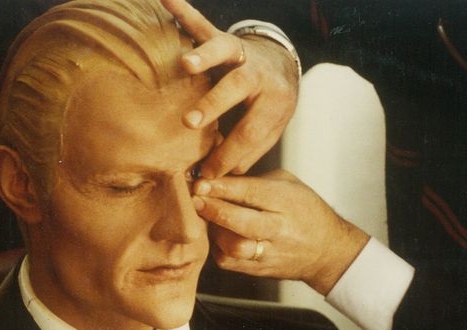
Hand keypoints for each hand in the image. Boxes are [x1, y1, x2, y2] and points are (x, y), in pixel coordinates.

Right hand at [161, 0, 298, 177]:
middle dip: (214, 105)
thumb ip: (249, 151)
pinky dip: (183, 11)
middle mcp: (259, 73)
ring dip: (204, 56)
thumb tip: (220, 175)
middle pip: (238, 87)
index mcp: (275, 100)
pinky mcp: (223, 37)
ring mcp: (240, 52)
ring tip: (186, 64)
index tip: (206, 174)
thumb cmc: (270, 105)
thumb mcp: (270, 130)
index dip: (228, 154)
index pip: (250, 131)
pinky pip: (202, 24)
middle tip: (191, 122)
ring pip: (224, 50)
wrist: (282, 65)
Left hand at [192, 171, 369, 294]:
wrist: (327, 251)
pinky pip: (229, 261)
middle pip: (241, 222)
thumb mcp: (289, 184)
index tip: (201, 181)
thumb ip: (255, 180)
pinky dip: (217, 246)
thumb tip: (217, 175)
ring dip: (214, 230)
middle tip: (194, 198)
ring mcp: (270, 253)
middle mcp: (280, 229)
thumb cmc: (304, 211)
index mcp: (288, 202)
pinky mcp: (259, 270)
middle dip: (214, 209)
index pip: (251, 192)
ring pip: (234, 246)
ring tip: (204, 217)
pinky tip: (215, 234)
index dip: (223, 187)